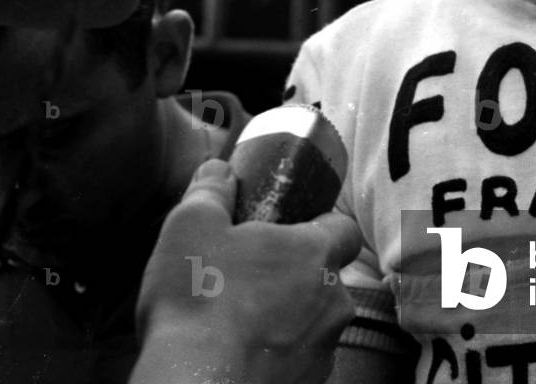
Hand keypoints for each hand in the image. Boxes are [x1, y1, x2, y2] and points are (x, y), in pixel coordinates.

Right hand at [132, 158, 360, 383]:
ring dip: (287, 319)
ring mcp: (322, 350)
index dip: (320, 226)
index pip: (344, 229)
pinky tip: (239, 355)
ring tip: (238, 321)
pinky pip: (298, 362)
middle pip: (326, 278)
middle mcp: (332, 302)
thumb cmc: (198, 302)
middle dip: (295, 277)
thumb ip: (211, 189)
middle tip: (251, 277)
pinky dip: (276, 357)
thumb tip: (219, 172)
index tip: (289, 230)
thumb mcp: (191, 225)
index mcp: (315, 253)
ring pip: (314, 323)